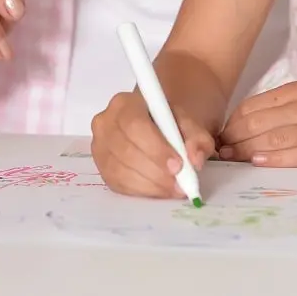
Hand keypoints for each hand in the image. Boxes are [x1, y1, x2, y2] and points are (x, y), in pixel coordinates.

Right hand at [91, 90, 214, 197]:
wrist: (153, 130)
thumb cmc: (167, 125)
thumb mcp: (188, 124)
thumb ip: (197, 138)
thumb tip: (195, 159)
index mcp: (125, 104)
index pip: (134, 125)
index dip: (155, 148)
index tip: (178, 165)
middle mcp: (105, 122)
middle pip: (126, 150)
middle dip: (155, 171)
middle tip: (179, 183)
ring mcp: (99, 147)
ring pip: (121, 170)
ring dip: (150, 184)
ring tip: (173, 188)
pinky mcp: (101, 168)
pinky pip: (118, 184)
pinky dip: (142, 191)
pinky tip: (159, 190)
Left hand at [219, 79, 296, 166]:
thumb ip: (288, 104)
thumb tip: (253, 120)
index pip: (253, 106)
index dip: (232, 123)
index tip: (220, 135)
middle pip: (259, 122)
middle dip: (234, 138)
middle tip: (218, 151)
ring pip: (275, 137)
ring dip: (248, 149)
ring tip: (232, 159)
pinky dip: (279, 158)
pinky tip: (260, 162)